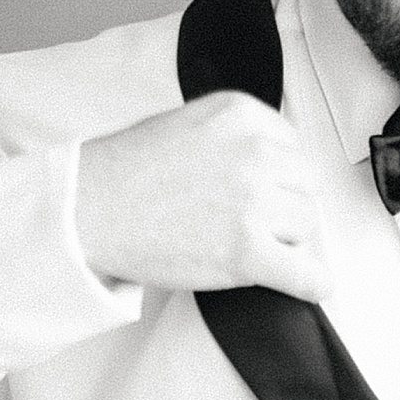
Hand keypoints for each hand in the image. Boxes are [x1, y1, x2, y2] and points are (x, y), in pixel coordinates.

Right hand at [74, 92, 329, 298]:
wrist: (88, 210)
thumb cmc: (128, 172)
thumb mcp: (192, 125)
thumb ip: (238, 138)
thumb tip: (279, 169)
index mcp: (243, 114)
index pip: (292, 150)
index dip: (274, 177)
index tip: (250, 191)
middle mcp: (254, 152)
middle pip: (303, 188)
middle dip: (279, 208)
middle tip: (237, 221)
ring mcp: (253, 201)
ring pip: (304, 227)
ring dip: (281, 240)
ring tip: (234, 241)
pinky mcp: (247, 251)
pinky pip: (306, 274)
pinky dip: (311, 284)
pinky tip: (308, 286)